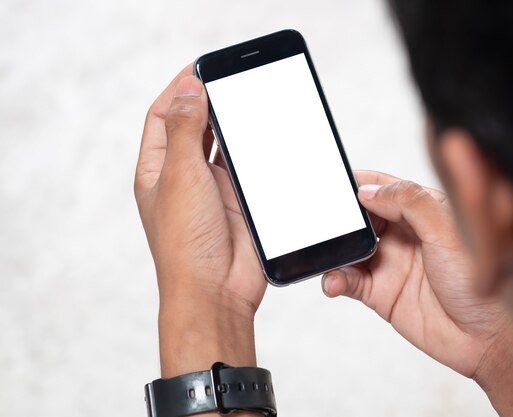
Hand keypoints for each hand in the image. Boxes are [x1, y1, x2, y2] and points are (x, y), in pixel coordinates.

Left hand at [135, 65, 265, 375]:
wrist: (216, 291)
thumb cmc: (186, 244)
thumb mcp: (179, 176)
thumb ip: (184, 129)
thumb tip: (189, 88)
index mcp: (157, 170)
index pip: (162, 116)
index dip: (178, 89)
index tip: (201, 69)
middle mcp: (183, 177)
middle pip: (194, 126)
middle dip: (208, 103)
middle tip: (230, 81)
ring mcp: (213, 189)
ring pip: (223, 145)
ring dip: (233, 125)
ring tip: (247, 102)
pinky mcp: (240, 201)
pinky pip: (248, 167)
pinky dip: (254, 150)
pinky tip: (263, 136)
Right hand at [323, 171, 512, 415]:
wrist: (489, 339)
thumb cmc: (483, 282)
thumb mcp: (448, 231)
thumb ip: (409, 203)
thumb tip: (369, 191)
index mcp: (424, 211)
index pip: (385, 188)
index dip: (360, 184)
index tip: (335, 183)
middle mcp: (405, 234)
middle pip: (361, 217)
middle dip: (340, 217)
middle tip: (322, 221)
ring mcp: (392, 263)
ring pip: (350, 249)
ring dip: (334, 250)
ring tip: (325, 253)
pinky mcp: (382, 293)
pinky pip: (349, 281)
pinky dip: (335, 279)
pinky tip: (334, 280)